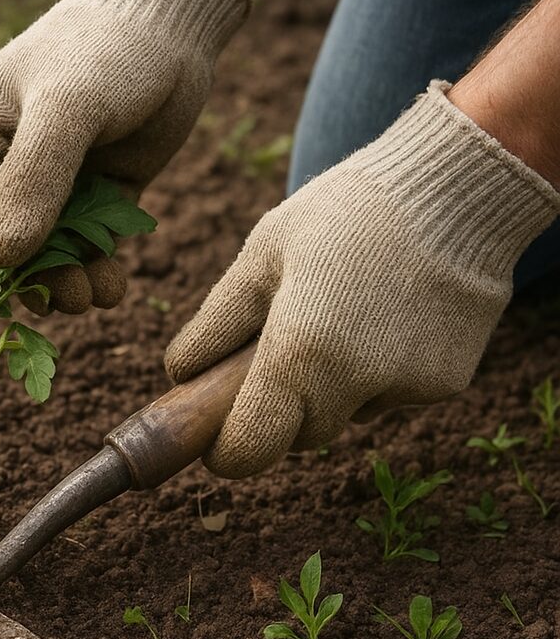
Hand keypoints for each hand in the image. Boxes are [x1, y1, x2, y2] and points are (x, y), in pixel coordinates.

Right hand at [0, 0, 251, 313]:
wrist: (175, 22)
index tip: (6, 281)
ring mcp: (48, 182)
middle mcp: (0, 162)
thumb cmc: (106, 49)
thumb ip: (31, 180)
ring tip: (94, 297)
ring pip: (42, 253)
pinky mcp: (93, 193)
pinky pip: (84, 245)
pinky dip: (95, 269)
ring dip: (63, 282)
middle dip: (25, 279)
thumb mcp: (66, 109)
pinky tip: (114, 285)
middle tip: (68, 299)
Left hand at [165, 81, 559, 477]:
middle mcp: (356, 384)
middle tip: (277, 348)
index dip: (226, 451)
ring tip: (338, 313)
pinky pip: (389, 395)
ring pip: (345, 415)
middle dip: (279, 408)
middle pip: (298, 434)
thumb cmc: (345, 213)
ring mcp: (407, 388)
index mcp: (300, 354)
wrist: (459, 187)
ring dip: (329, 387)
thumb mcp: (262, 255)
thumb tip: (179, 376)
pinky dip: (376, 371)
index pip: (250, 449)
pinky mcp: (446, 384)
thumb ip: (216, 324)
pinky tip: (385, 315)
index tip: (215, 438)